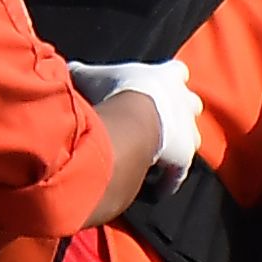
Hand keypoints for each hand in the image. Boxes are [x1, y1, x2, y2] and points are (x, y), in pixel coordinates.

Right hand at [71, 56, 202, 179]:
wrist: (132, 121)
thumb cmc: (115, 92)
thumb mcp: (92, 77)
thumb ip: (84, 73)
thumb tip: (70, 71)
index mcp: (168, 76)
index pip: (176, 72)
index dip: (167, 79)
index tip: (155, 87)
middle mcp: (185, 102)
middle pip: (191, 104)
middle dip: (179, 112)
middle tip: (158, 121)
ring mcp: (189, 133)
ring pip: (191, 140)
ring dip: (175, 147)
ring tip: (153, 155)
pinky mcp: (184, 161)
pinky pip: (176, 175)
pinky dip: (165, 182)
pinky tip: (150, 190)